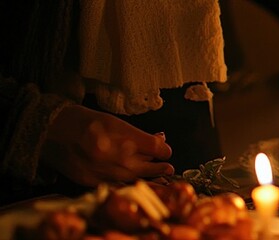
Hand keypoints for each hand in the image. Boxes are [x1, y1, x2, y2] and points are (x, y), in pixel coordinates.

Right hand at [41, 105, 172, 185]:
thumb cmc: (81, 120)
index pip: (150, 145)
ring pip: (130, 177)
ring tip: (161, 176)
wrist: (46, 130)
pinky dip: (128, 183)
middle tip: (169, 167)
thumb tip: (159, 140)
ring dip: (148, 177)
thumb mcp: (111, 120)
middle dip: (158, 166)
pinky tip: (139, 182)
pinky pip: (114, 184)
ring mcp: (95, 168)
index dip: (162, 149)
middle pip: (142, 164)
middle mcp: (106, 151)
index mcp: (113, 131)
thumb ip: (135, 133)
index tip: (166, 150)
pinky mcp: (87, 179)